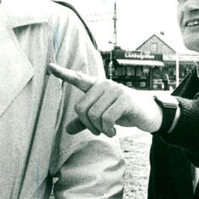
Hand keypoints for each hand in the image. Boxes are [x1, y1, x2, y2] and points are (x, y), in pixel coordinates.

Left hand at [47, 62, 161, 135]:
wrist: (149, 114)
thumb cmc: (124, 113)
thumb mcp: (102, 117)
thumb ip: (85, 121)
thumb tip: (67, 129)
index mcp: (97, 86)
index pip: (78, 78)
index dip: (63, 73)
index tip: (49, 67)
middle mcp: (104, 85)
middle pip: (81, 107)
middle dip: (87, 124)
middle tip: (98, 131)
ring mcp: (115, 90)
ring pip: (93, 114)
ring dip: (99, 129)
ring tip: (108, 131)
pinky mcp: (125, 99)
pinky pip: (107, 118)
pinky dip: (107, 130)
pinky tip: (113, 131)